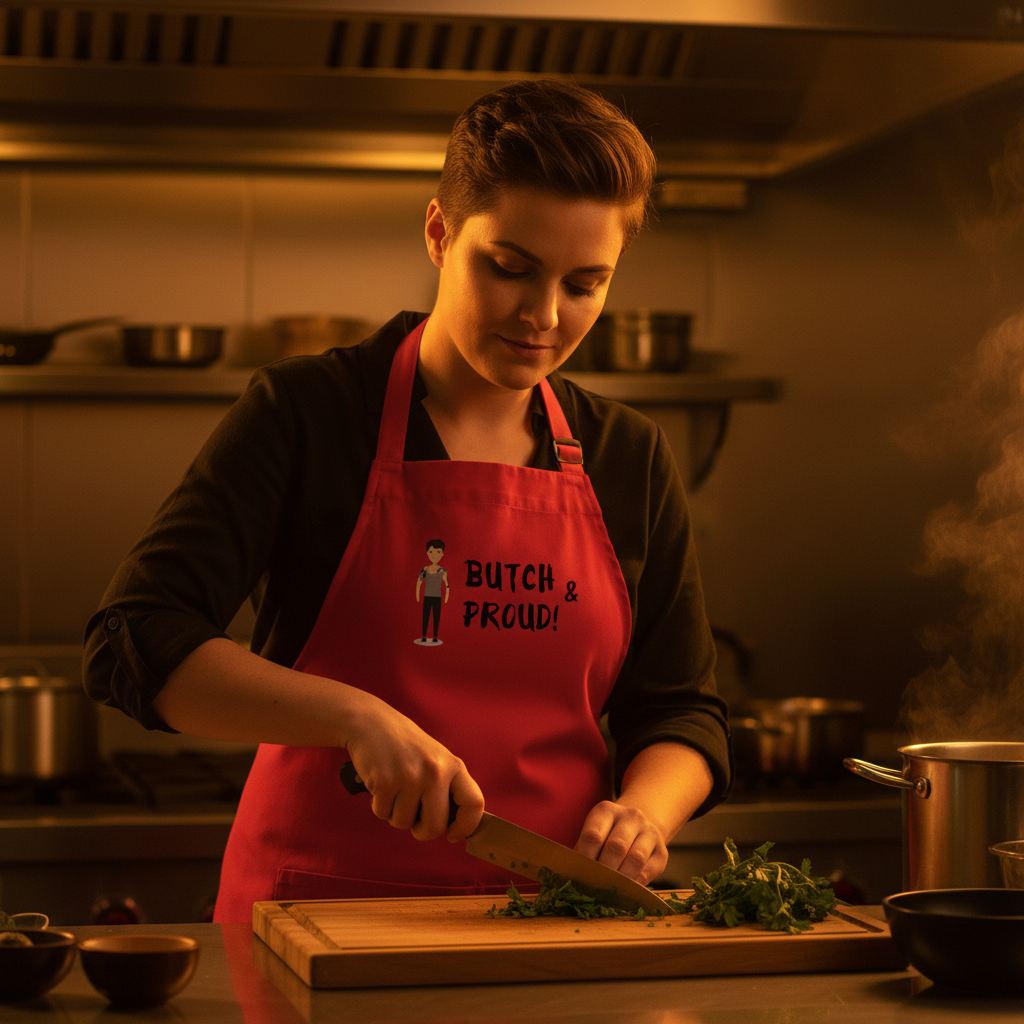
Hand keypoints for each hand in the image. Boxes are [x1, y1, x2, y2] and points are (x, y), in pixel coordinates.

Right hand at [343, 692, 483, 841]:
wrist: (371, 723)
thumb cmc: (405, 746)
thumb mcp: (436, 759)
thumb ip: (446, 787)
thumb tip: (452, 827)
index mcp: (453, 765)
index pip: (474, 804)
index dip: (466, 826)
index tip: (452, 834)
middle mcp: (435, 771)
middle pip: (436, 827)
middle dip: (422, 830)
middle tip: (413, 816)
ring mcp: (410, 776)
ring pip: (404, 823)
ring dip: (395, 813)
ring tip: (394, 789)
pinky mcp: (385, 782)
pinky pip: (383, 814)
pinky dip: (379, 806)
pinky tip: (380, 784)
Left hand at [574, 801, 668, 885]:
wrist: (641, 823)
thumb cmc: (608, 834)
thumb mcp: (594, 832)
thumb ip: (583, 851)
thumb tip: (569, 876)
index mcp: (607, 810)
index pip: (594, 835)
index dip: (585, 858)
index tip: (579, 875)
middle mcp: (631, 817)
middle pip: (616, 847)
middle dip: (603, 871)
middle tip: (594, 887)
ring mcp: (649, 832)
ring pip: (635, 859)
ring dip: (620, 879)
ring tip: (609, 891)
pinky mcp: (662, 852)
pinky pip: (648, 871)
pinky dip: (635, 884)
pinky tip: (625, 891)